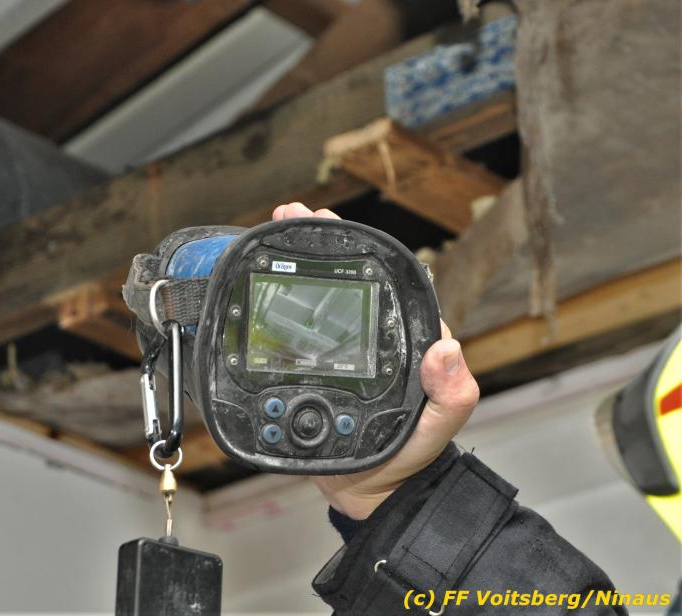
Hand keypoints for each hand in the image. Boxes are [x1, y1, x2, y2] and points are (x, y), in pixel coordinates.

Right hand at [271, 202, 479, 519]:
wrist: (371, 490)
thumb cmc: (412, 454)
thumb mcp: (439, 425)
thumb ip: (451, 392)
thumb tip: (447, 348)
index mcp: (402, 336)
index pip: (381, 278)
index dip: (354, 244)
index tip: (327, 221)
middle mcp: (368, 336)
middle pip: (341, 279)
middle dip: (314, 242)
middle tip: (289, 216)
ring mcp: (335, 351)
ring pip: (312, 301)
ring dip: (290, 267)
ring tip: (269, 237)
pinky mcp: (308, 370)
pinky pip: (289, 336)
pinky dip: (271, 311)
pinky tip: (254, 293)